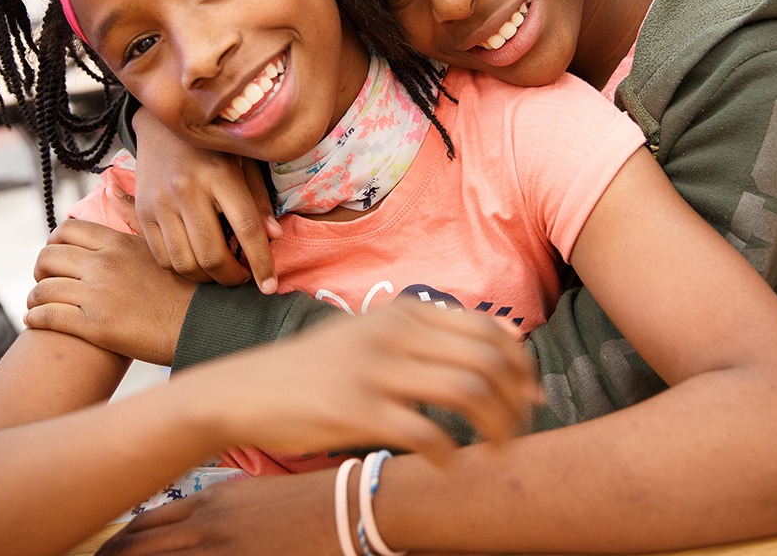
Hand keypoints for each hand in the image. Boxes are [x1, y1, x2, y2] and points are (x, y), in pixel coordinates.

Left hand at [26, 219, 195, 365]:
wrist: (204, 324)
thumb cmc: (187, 285)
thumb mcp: (160, 243)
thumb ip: (132, 215)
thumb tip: (111, 186)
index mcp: (117, 243)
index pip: (66, 231)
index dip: (53, 242)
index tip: (57, 255)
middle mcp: (103, 265)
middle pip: (48, 257)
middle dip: (40, 269)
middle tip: (45, 279)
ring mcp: (97, 295)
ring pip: (43, 289)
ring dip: (34, 297)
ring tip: (38, 305)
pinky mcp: (94, 326)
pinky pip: (48, 317)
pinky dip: (35, 318)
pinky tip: (36, 321)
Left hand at [95, 473, 331, 555]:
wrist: (350, 506)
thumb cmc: (307, 500)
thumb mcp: (253, 496)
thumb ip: (216, 511)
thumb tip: (189, 525)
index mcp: (209, 502)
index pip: (143, 526)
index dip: (116, 546)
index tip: (101, 555)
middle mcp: (207, 527)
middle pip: (139, 551)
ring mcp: (224, 551)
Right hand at [131, 107, 280, 290]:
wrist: (163, 126)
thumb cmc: (213, 146)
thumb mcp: (244, 162)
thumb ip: (258, 199)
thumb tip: (274, 237)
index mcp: (219, 174)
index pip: (246, 228)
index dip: (261, 262)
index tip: (270, 286)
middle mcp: (187, 190)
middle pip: (212, 254)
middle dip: (232, 277)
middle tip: (244, 278)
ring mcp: (160, 203)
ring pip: (185, 263)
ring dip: (207, 278)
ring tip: (222, 272)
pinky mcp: (142, 213)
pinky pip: (162, 258)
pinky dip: (182, 269)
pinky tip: (197, 262)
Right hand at [204, 302, 540, 459]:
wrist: (245, 390)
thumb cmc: (315, 369)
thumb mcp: (371, 334)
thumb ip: (427, 334)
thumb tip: (500, 339)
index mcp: (404, 312)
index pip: (489, 329)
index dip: (522, 365)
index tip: (531, 396)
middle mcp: (394, 332)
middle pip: (487, 359)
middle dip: (517, 401)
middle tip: (519, 431)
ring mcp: (374, 369)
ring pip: (467, 391)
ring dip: (495, 427)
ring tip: (495, 451)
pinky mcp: (355, 409)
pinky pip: (425, 432)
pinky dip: (450, 454)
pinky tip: (448, 465)